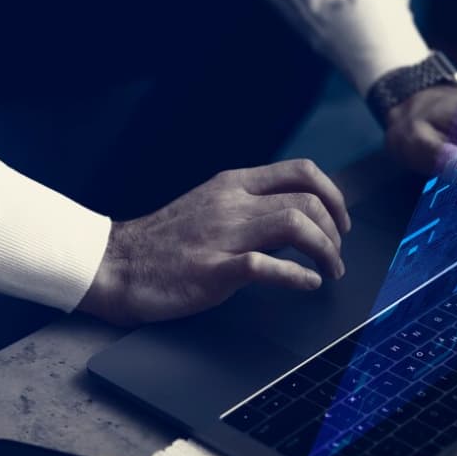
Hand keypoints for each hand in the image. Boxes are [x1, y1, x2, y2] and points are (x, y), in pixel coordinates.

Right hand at [78, 159, 351, 325]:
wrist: (115, 265)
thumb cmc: (164, 242)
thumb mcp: (208, 205)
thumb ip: (247, 204)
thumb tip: (294, 216)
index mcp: (233, 184)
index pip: (301, 171)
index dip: (333, 194)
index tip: (341, 222)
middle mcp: (231, 203)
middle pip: (306, 200)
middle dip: (335, 230)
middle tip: (337, 255)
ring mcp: (222, 235)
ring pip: (294, 224)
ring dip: (325, 250)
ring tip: (331, 271)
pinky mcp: (213, 270)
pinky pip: (266, 266)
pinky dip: (297, 276)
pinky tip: (308, 284)